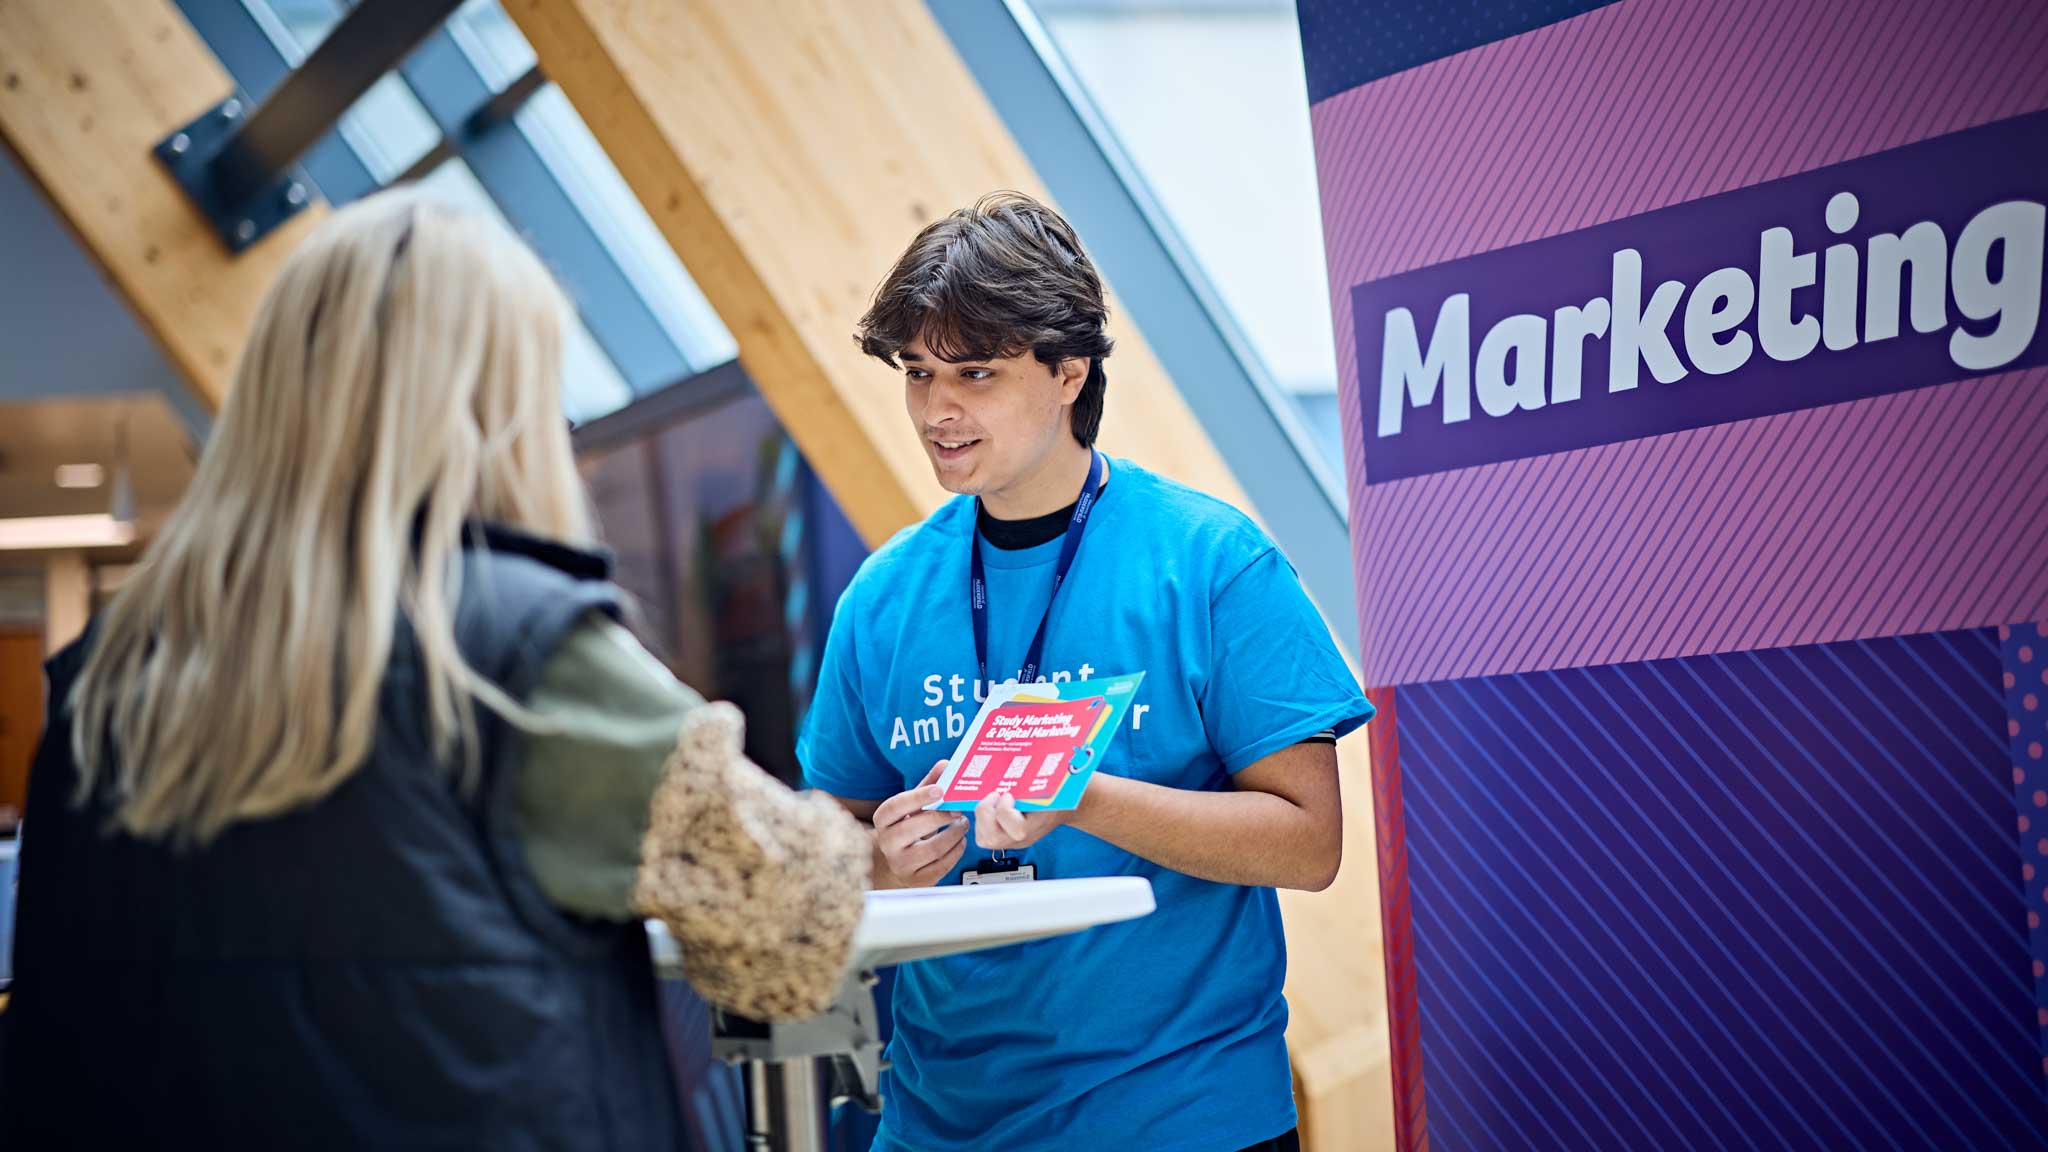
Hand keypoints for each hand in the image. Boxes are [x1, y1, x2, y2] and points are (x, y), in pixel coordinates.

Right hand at [871, 762, 968, 886]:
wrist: (895, 863)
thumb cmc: (906, 828)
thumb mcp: (912, 806)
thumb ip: (927, 785)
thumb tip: (945, 764)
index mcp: (883, 820)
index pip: (895, 806)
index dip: (918, 797)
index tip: (940, 790)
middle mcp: (887, 843)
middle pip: (914, 828)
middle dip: (941, 817)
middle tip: (958, 810)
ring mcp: (901, 863)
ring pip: (932, 848)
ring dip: (954, 834)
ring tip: (963, 825)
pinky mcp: (917, 879)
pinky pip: (942, 865)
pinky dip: (956, 851)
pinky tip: (960, 841)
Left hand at [973, 790, 1072, 851]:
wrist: (1057, 810)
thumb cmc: (1050, 795)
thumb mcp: (1044, 787)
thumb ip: (1030, 783)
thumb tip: (1017, 761)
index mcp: (1036, 826)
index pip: (1017, 830)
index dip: (1005, 810)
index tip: (1008, 794)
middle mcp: (1022, 839)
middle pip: (994, 838)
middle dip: (986, 813)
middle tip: (993, 796)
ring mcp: (1011, 843)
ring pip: (984, 840)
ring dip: (981, 818)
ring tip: (989, 802)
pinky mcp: (1003, 841)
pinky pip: (983, 838)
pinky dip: (980, 823)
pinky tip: (988, 810)